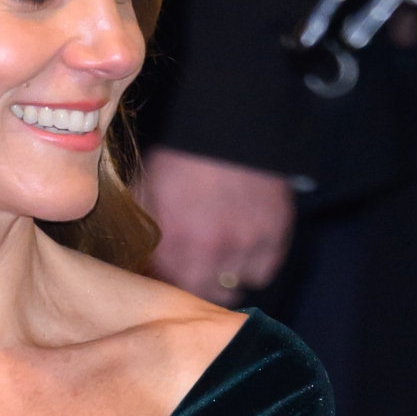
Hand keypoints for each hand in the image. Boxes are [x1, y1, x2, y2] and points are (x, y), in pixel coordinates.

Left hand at [137, 149, 295, 303]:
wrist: (229, 120)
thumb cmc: (183, 155)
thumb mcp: (148, 189)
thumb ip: (143, 232)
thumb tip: (143, 264)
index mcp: (174, 240)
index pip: (172, 288)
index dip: (174, 281)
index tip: (175, 272)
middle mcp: (210, 249)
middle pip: (205, 295)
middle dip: (201, 284)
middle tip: (201, 268)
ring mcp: (245, 243)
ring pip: (235, 286)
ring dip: (228, 275)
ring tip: (224, 254)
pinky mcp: (274, 234)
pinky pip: (263, 271)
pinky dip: (254, 264)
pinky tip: (245, 244)